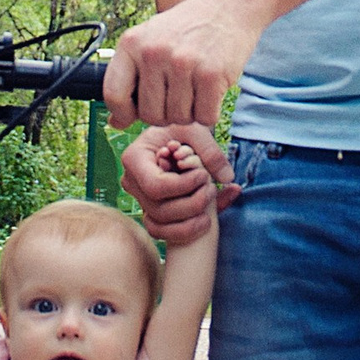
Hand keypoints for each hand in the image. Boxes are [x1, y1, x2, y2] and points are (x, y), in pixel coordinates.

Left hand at [104, 0, 262, 137]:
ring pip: (178, 118)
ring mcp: (183, 63)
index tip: (132, 115)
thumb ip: (131, 79)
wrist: (229, 6)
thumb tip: (116, 122)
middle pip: (149, 114)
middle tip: (176, 98)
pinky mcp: (211, 74)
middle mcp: (154, 52)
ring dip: (189, 113)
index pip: (113, 94)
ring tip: (194, 91)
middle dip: (164, 115)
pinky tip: (210, 93)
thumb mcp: (150, 42)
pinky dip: (209, 112)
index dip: (122, 113)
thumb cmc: (188, 28)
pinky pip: (204, 116)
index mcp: (132, 43)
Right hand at [122, 125, 230, 241]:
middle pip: (159, 210)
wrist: (174, 135)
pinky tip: (208, 220)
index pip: (156, 186)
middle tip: (211, 187)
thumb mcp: (195, 130)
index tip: (204, 175)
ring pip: (161, 224)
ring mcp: (139, 199)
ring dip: (191, 219)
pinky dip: (186, 231)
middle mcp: (131, 182)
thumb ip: (211, 151)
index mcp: (134, 158)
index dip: (184, 186)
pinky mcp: (150, 211)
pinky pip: (162, 232)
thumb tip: (227, 179)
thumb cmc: (181, 128)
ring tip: (211, 200)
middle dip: (192, 204)